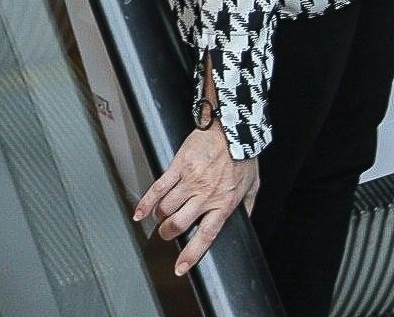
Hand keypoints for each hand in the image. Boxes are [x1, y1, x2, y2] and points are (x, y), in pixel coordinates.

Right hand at [133, 121, 258, 276]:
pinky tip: (140, 212)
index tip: (180, 267)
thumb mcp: (253, 183)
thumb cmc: (244, 153)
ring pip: (166, 209)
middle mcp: (205, 195)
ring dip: (160, 217)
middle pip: (178, 224)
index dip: (191, 254)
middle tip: (167, 232)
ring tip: (160, 217)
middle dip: (168, 233)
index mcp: (223, 202)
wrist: (234, 126)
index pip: (205, 236)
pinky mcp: (179, 165)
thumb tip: (246, 220)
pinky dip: (146, 202)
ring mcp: (190, 180)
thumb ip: (248, 205)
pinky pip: (158, 188)